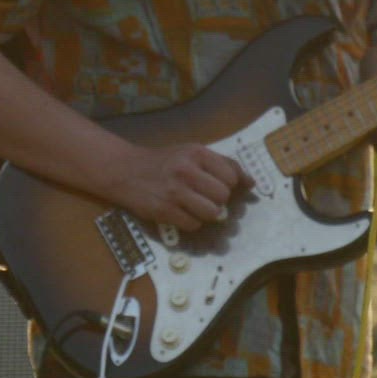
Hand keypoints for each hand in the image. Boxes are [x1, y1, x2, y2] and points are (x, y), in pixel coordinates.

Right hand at [104, 141, 246, 232]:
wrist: (125, 171)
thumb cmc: (164, 161)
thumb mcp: (191, 153)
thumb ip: (222, 164)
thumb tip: (251, 183)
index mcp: (197, 153)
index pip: (231, 176)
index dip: (228, 184)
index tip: (217, 185)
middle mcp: (186, 170)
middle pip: (223, 196)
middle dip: (218, 200)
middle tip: (204, 196)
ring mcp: (175, 192)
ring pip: (212, 213)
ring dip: (207, 214)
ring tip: (194, 206)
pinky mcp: (164, 210)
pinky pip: (193, 224)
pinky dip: (191, 222)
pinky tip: (181, 212)